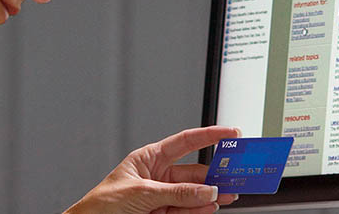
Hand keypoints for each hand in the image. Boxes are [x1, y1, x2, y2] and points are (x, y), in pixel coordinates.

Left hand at [65, 126, 240, 213]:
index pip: (185, 142)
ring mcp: (162, 196)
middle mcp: (158, 175)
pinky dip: (200, 209)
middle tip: (236, 175)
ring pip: (194, 193)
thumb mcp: (141, 193)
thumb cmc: (103, 204)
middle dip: (215, 174)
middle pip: (194, 171)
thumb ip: (175, 193)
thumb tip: (205, 190)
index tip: (231, 133)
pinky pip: (187, 209)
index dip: (209, 135)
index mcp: (150, 158)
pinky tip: (210, 207)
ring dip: (211, 194)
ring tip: (228, 194)